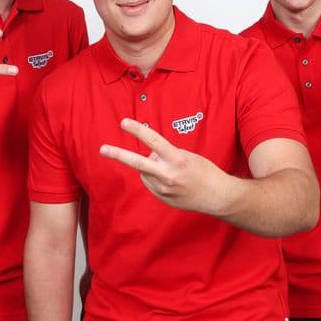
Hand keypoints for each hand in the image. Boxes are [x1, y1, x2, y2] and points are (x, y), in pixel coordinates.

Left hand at [99, 118, 230, 214]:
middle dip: (118, 155)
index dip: (138, 130)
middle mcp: (168, 175)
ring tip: (171, 170)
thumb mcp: (188, 156)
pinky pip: (150, 183)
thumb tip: (149, 156)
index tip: (124, 122)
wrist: (217, 197)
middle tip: (102, 149)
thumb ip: (167, 155)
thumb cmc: (205, 172)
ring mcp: (164, 189)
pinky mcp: (163, 198)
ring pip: (144, 172)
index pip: (154, 141)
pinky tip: (171, 181)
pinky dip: (154, 178)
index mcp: (177, 160)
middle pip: (138, 163)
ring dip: (150, 167)